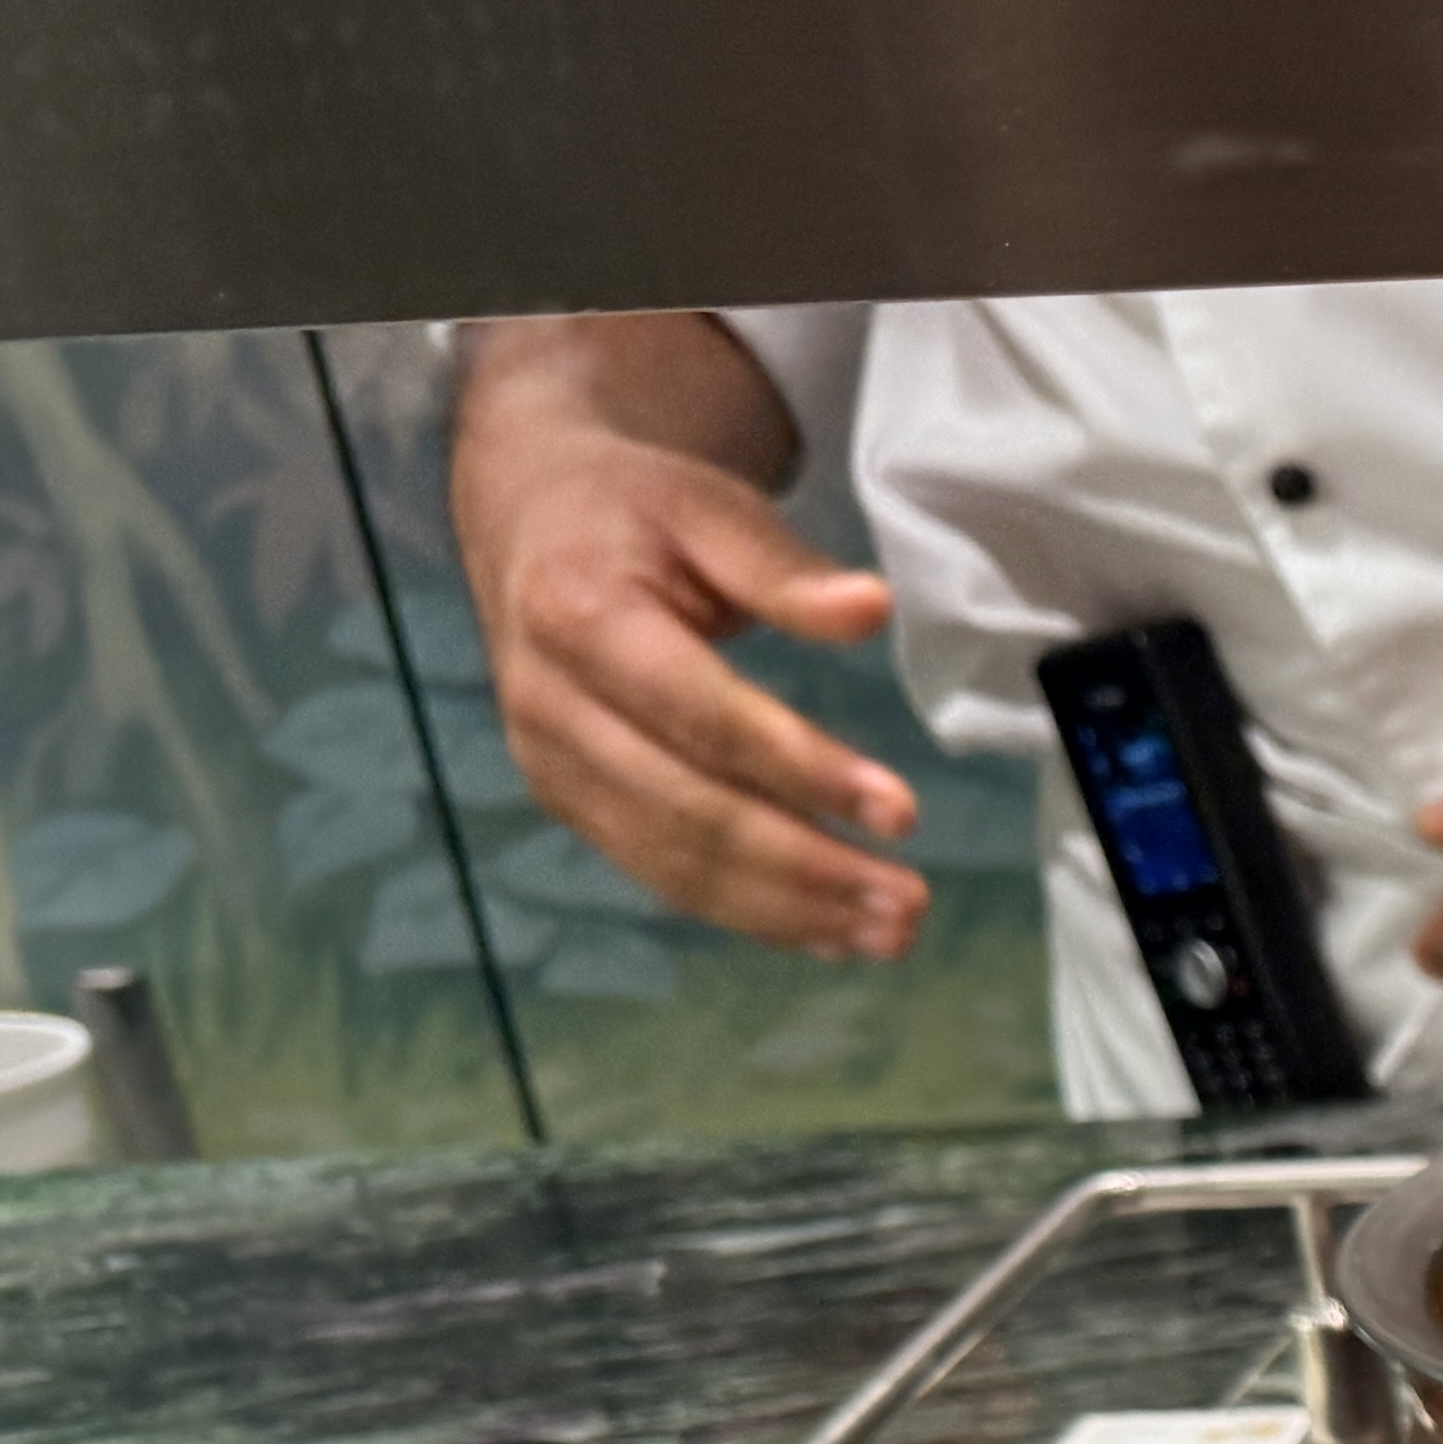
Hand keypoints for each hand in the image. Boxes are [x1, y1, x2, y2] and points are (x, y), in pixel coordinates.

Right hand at [449, 321, 923, 963]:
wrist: (531, 524)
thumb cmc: (636, 512)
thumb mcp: (707, 507)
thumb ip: (784, 569)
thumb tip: (871, 608)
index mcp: (579, 615)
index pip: (703, 716)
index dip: (802, 770)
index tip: (900, 812)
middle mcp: (550, 704)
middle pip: (690, 810)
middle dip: (809, 868)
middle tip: (911, 904)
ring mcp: (552, 765)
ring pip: (677, 863)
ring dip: (790, 912)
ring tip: (891, 936)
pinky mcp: (571, 803)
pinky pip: (664, 876)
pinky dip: (751, 914)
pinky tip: (830, 935)